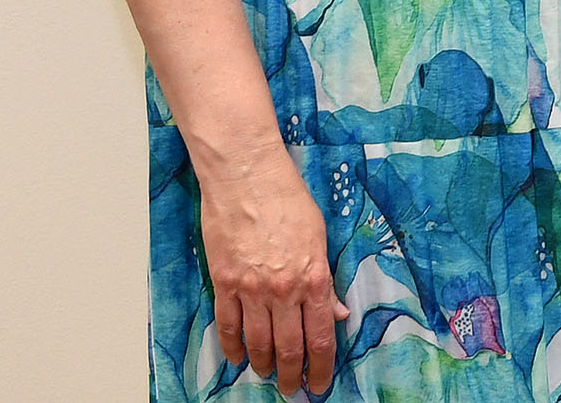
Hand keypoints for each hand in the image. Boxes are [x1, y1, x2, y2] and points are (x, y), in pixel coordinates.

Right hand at [196, 141, 346, 396]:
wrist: (248, 178)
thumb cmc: (289, 201)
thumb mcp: (320, 238)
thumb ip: (326, 281)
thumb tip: (337, 314)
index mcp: (313, 278)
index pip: (320, 336)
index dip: (321, 366)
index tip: (320, 383)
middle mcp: (282, 290)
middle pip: (289, 347)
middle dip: (292, 375)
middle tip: (293, 390)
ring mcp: (250, 289)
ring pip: (257, 342)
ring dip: (264, 364)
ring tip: (269, 375)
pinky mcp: (223, 283)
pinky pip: (227, 325)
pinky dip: (232, 347)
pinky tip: (239, 358)